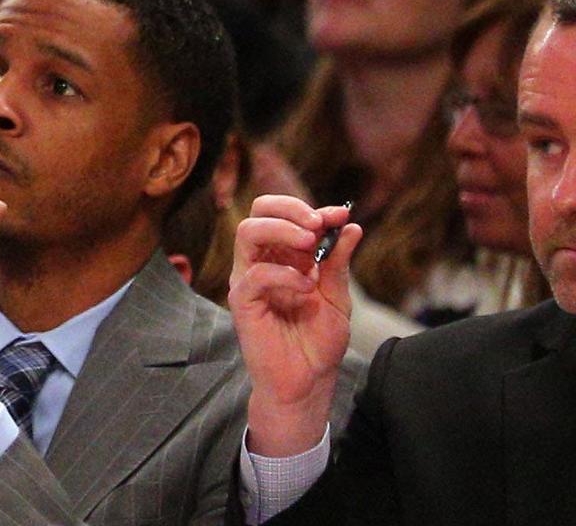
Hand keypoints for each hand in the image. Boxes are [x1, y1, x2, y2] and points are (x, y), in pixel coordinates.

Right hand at [228, 195, 354, 455]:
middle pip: (258, 212)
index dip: (311, 210)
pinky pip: (255, 274)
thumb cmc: (318, 342)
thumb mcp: (337, 297)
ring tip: (310, 245)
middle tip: (318, 225)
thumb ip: (338, 263)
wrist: (308, 382)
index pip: (285, 216)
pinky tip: (307, 286)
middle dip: (290, 210)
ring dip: (282, 231)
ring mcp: (249, 279)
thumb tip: (350, 226)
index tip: (340, 214)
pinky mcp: (243, 301)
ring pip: (248, 232)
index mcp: (283, 257)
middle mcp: (261, 261)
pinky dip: (283, 273)